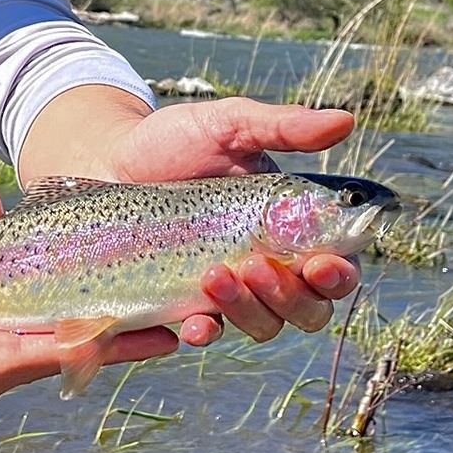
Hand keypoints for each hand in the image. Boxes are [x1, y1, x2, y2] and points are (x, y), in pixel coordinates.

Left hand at [93, 95, 362, 343]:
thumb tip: (345, 121)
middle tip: (256, 265)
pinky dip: (206, 332)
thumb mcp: (229, 125)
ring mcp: (231, 288)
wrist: (108, 160)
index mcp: (292, 226)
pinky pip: (209, 332)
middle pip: (309, 308)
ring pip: (264, 324)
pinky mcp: (187, 302)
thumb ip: (284, 126)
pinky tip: (192, 323)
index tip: (319, 263)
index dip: (338, 275)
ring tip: (212, 274)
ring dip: (248, 310)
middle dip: (292, 296)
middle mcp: (270, 263)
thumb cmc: (174, 140)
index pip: (336, 266)